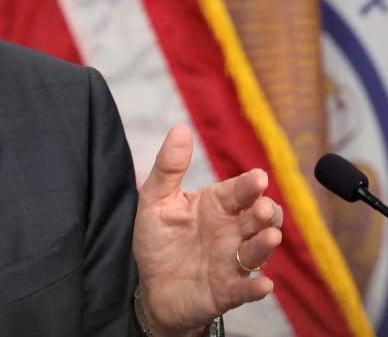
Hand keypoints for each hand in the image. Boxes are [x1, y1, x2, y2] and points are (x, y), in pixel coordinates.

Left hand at [132, 124, 282, 336]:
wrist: (152, 286)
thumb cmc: (159, 239)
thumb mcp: (156, 199)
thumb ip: (168, 167)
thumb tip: (180, 128)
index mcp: (217, 205)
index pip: (239, 191)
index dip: (250, 185)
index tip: (257, 178)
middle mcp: (231, 231)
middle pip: (259, 218)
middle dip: (266, 212)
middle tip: (263, 208)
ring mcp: (232, 262)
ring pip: (257, 251)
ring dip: (265, 244)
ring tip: (269, 236)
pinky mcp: (226, 291)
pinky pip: (245, 290)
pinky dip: (256, 288)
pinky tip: (263, 284)